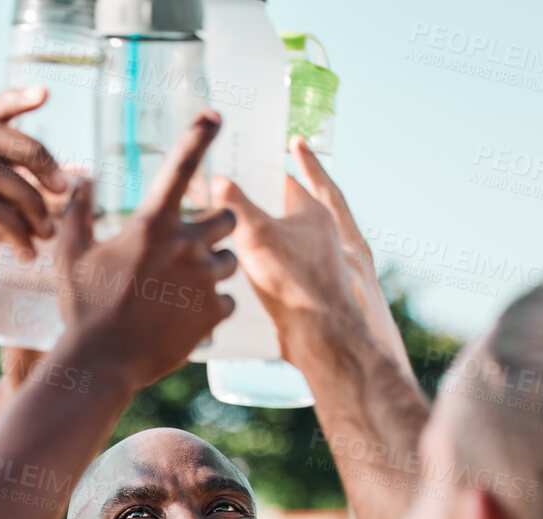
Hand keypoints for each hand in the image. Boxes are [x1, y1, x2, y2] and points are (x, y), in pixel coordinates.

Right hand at [54, 111, 237, 390]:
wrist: (101, 363)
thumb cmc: (82, 307)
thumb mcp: (71, 254)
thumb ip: (78, 211)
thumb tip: (81, 177)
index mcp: (153, 225)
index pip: (181, 168)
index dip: (199, 136)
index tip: (216, 115)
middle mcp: (186, 246)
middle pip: (227, 218)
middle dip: (216, 226)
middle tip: (192, 245)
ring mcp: (204, 281)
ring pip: (230, 262)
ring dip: (214, 269)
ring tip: (182, 289)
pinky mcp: (213, 314)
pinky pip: (227, 301)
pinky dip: (211, 307)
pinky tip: (184, 318)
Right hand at [211, 139, 410, 376]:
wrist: (323, 338)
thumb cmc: (296, 283)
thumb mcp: (256, 235)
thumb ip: (235, 205)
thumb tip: (216, 179)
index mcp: (317, 216)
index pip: (293, 180)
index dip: (272, 167)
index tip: (260, 155)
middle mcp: (325, 238)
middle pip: (296, 210)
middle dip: (277, 199)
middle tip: (257, 186)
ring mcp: (322, 267)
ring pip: (292, 243)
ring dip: (270, 234)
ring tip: (245, 229)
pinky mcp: (311, 294)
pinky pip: (287, 272)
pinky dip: (269, 267)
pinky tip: (249, 272)